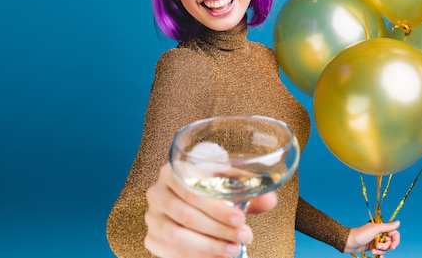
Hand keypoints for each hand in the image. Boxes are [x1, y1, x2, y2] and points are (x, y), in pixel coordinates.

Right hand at [143, 162, 276, 257]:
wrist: (190, 200)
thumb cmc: (211, 189)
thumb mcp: (229, 186)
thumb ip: (250, 192)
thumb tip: (270, 200)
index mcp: (173, 171)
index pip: (194, 192)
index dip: (218, 208)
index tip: (241, 218)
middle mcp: (157, 192)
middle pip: (187, 216)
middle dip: (219, 230)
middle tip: (243, 236)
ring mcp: (152, 217)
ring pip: (178, 237)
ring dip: (209, 246)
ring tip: (233, 249)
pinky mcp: (152, 238)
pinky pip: (171, 253)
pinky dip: (194, 257)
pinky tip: (216, 257)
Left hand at [344, 220, 400, 255]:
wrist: (349, 242)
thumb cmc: (361, 234)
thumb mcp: (375, 229)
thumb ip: (388, 227)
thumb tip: (399, 222)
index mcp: (381, 227)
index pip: (394, 233)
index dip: (395, 240)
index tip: (393, 247)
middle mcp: (380, 234)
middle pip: (390, 242)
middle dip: (385, 246)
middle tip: (377, 246)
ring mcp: (376, 241)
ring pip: (385, 248)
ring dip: (381, 251)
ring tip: (373, 250)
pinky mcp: (372, 247)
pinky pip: (381, 253)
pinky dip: (380, 255)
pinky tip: (379, 257)